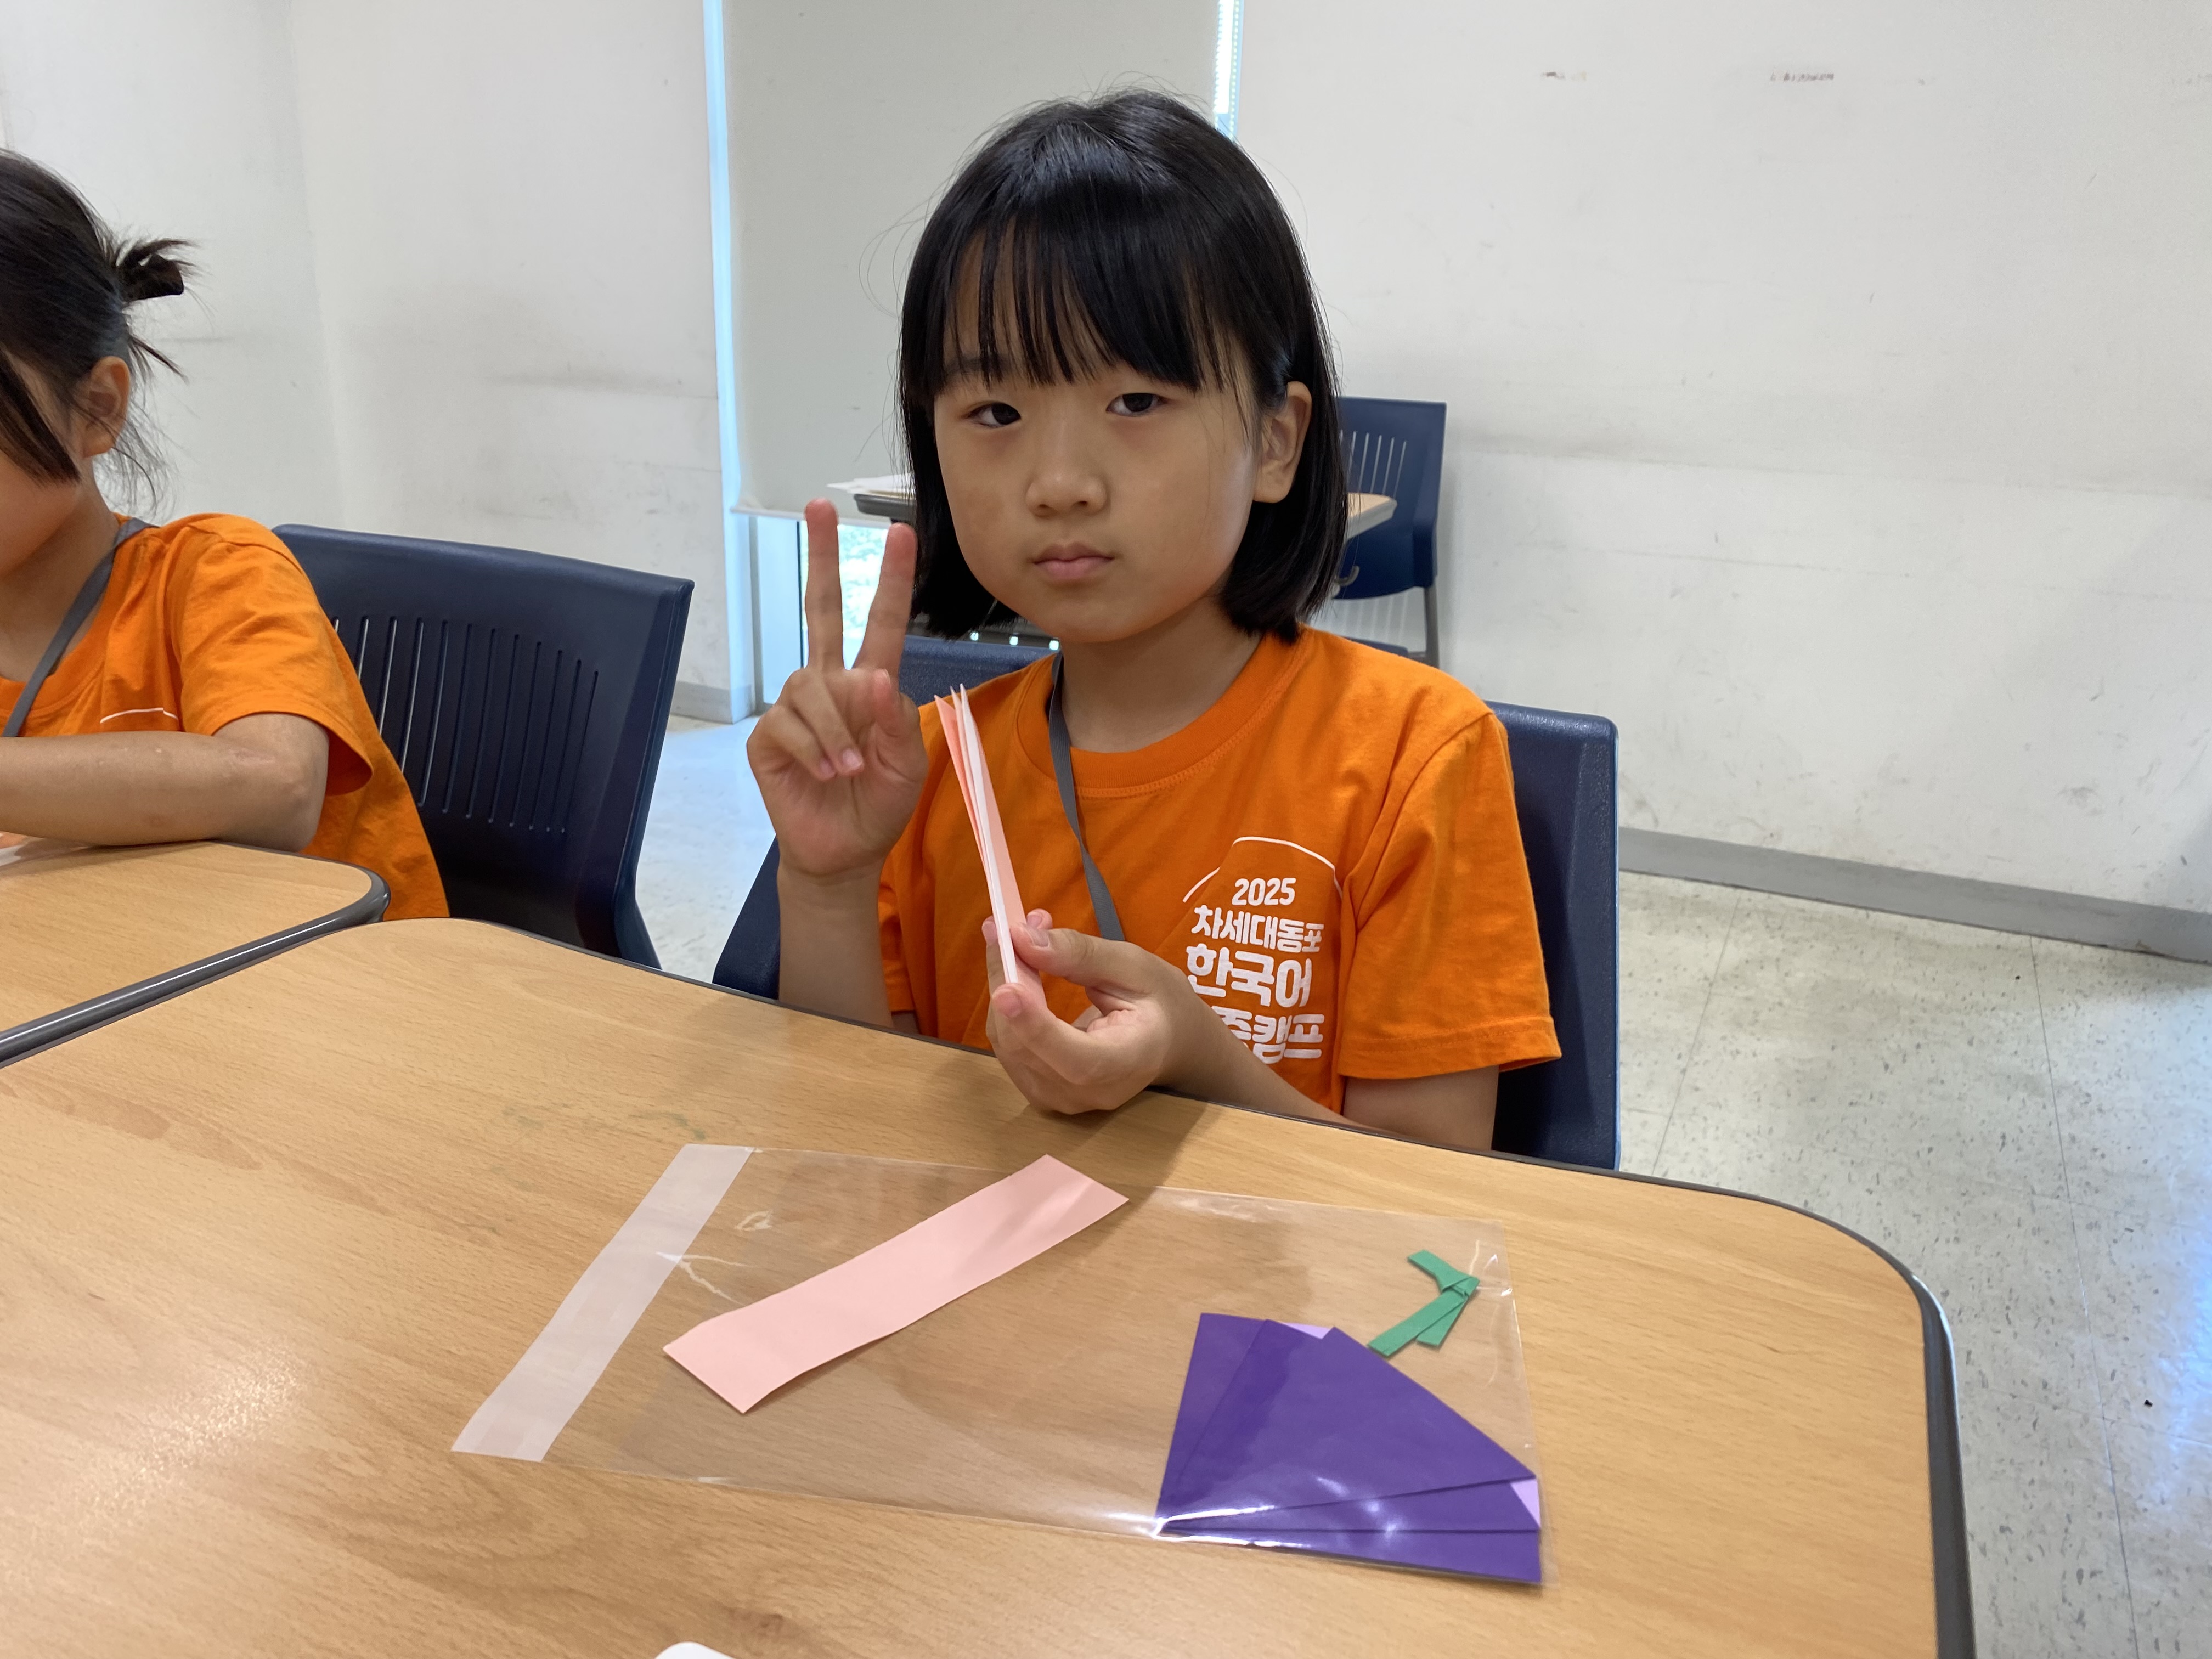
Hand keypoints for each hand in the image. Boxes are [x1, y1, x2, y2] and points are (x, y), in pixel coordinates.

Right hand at [746, 500, 927, 881]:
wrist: (842, 851)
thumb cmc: (878, 804)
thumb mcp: (906, 764)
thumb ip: (895, 720)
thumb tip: (870, 676)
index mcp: (871, 685)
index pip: (881, 623)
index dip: (891, 580)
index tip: (901, 531)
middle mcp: (830, 684)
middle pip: (821, 610)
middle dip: (822, 556)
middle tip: (820, 505)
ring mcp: (795, 706)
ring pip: (810, 687)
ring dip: (834, 731)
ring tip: (847, 769)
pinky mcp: (768, 735)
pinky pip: (788, 725)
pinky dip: (812, 750)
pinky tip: (824, 773)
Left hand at [981, 909, 1253, 1113]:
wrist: (1169, 1043)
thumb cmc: (1159, 1001)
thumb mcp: (1134, 965)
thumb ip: (1080, 954)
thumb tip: (1021, 939)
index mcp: (1127, 1065)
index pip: (1076, 1060)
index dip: (1036, 1027)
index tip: (1006, 988)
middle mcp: (1088, 1093)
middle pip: (1027, 1047)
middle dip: (1008, 981)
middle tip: (1006, 926)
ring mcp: (1060, 1099)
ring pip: (1007, 1043)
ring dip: (1002, 984)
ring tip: (1019, 938)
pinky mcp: (1039, 1091)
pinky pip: (1007, 1045)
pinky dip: (1004, 1003)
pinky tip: (1016, 971)